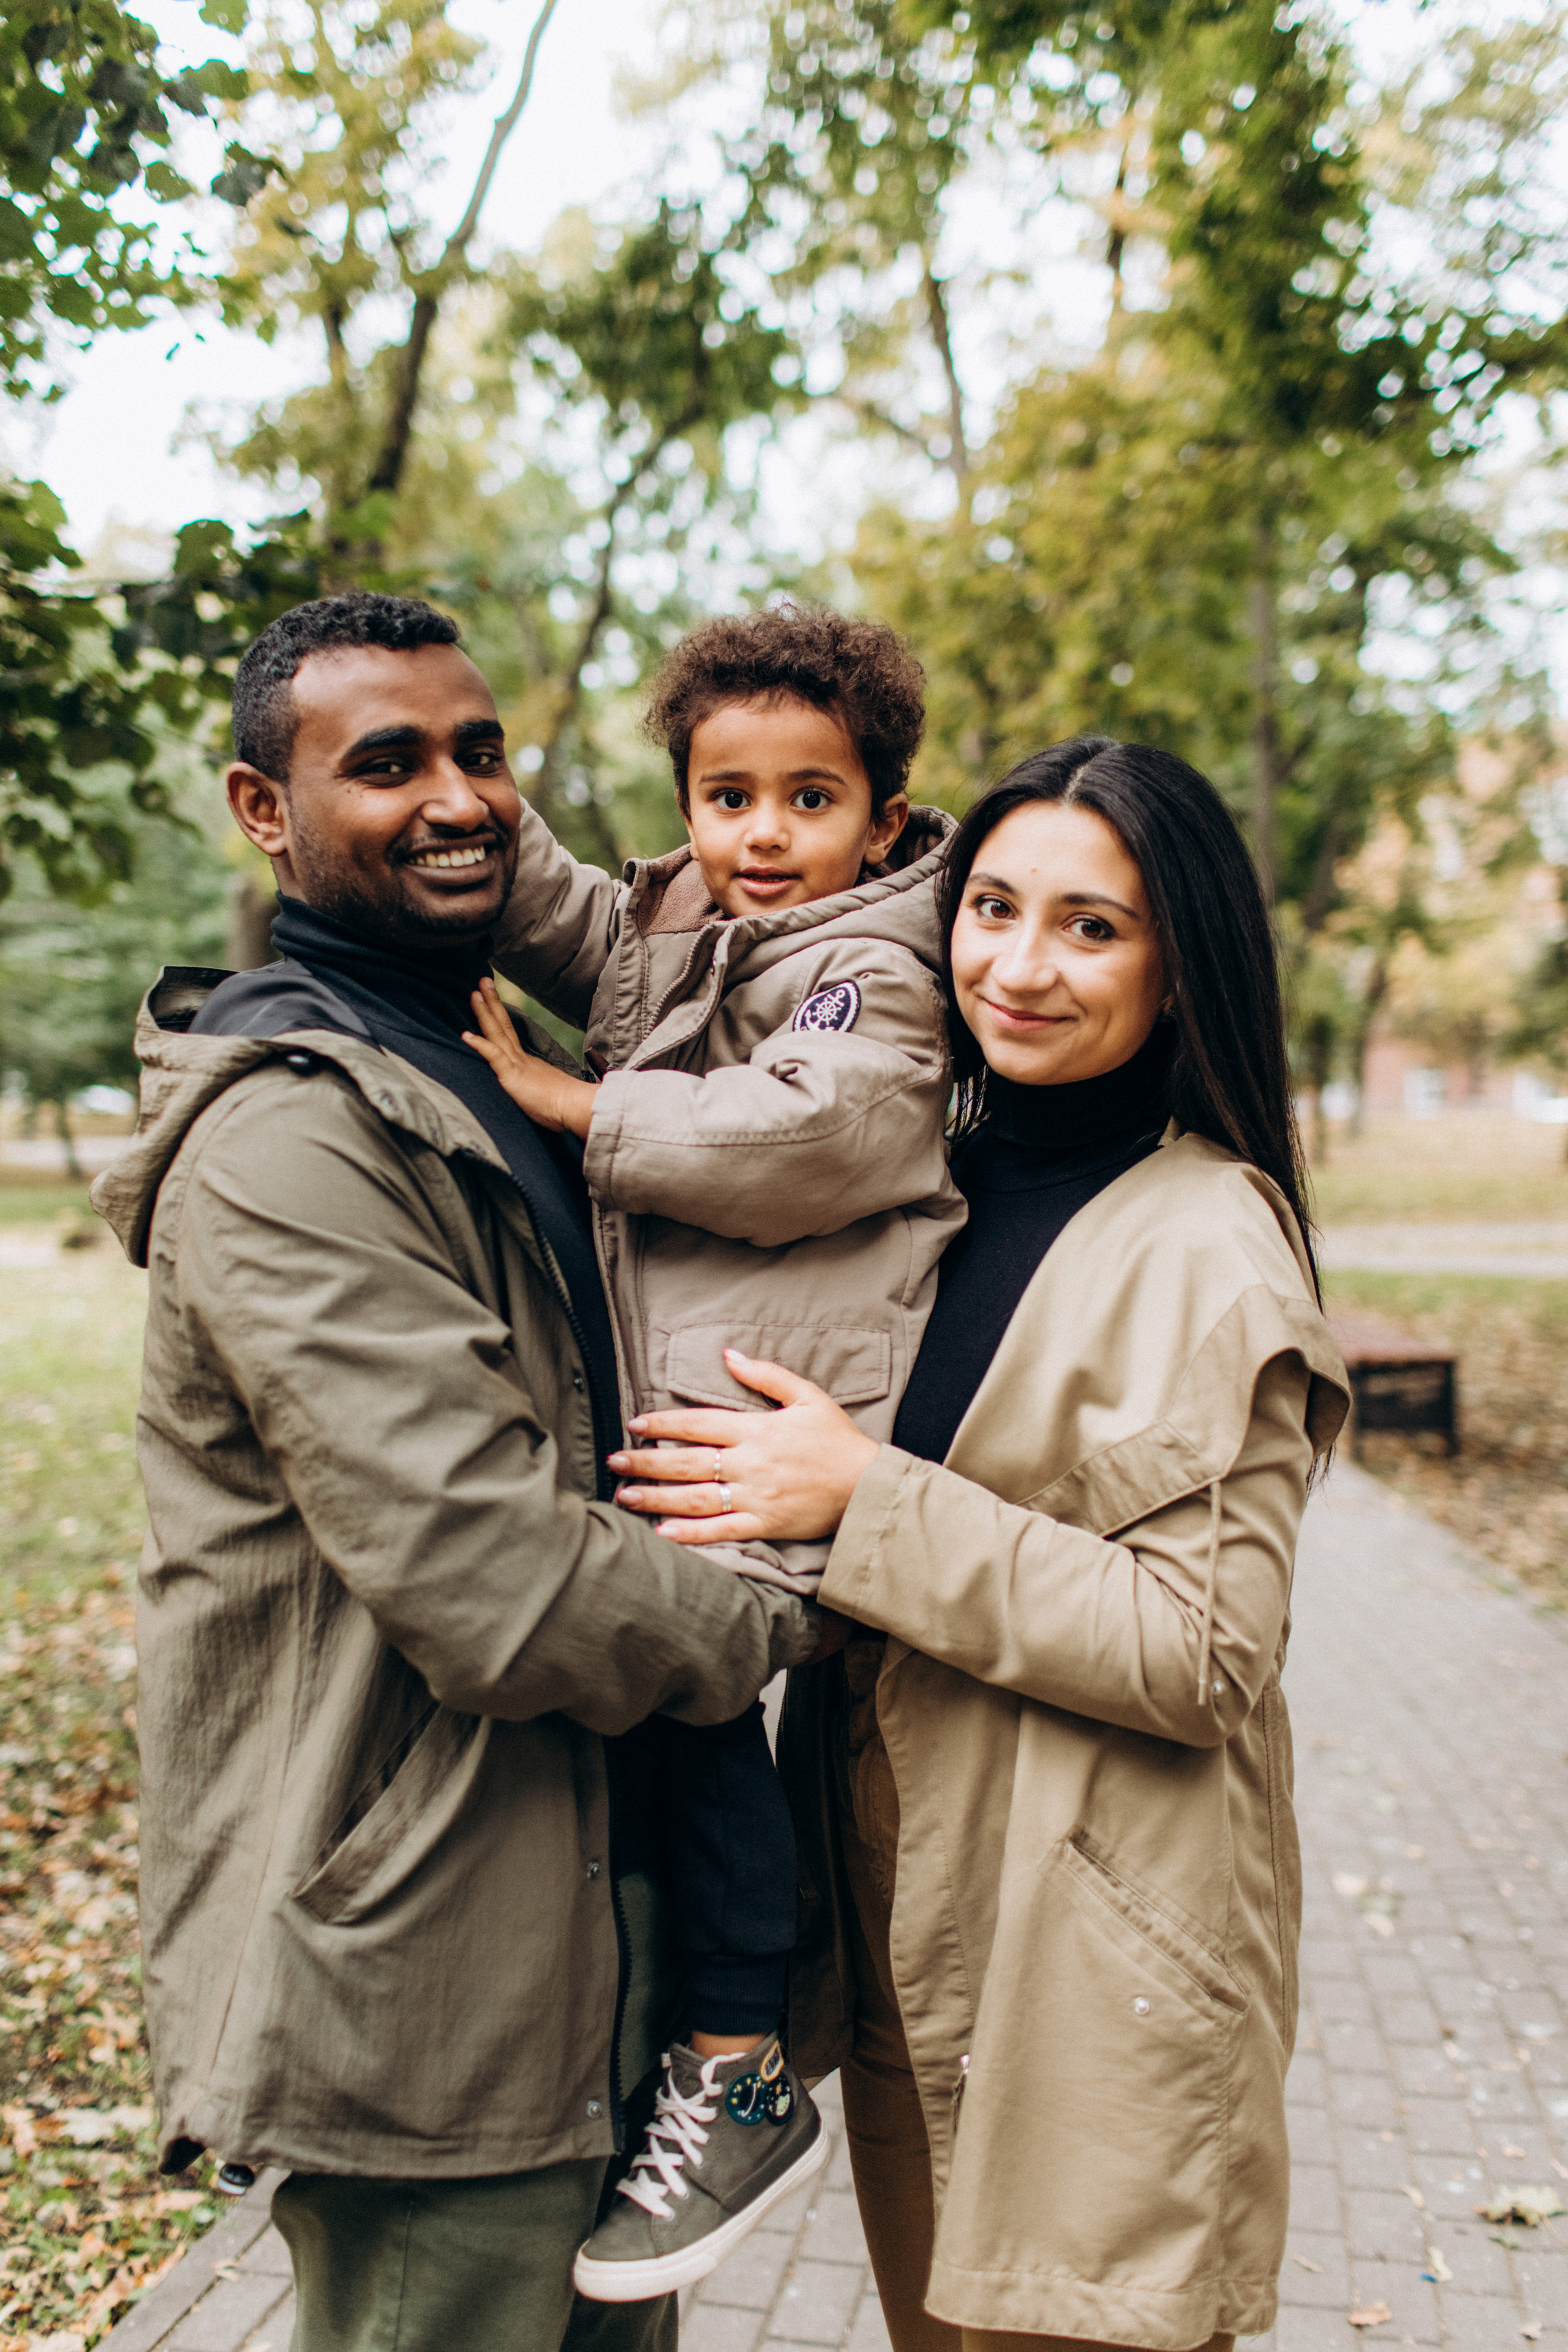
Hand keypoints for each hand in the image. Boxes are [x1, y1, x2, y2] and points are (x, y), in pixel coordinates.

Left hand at [464, 977, 597, 1138]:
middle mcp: (522, 1058)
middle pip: (504, 1025)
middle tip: (483, 981)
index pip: (510, 1035)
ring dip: (484, 1012)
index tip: (491, 1000)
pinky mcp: (513, 1076)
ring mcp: (517, 1065)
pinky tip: (465, 1034)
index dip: (499, 1016)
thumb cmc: (568, 1106)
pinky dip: (479, 1044)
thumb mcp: (550, 1094)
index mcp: (529, 1062)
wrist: (577, 1107)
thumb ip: (542, 1089)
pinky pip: (493, 1056)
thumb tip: (544, 1092)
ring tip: (474, 993)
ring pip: (497, 1032)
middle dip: (492, 1002)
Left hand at [608, 1351, 879, 1545]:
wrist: (867, 1485)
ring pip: (696, 1497)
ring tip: (625, 1496)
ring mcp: (756, 1496)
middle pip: (687, 1461)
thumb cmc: (838, 1439)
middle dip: (646, 1461)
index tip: (635, 1424)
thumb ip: (766, 1375)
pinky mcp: (765, 1524)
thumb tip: (729, 1355)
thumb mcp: (807, 1396)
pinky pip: (722, 1531)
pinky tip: (663, 1534)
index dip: (663, 1423)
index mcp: (757, 1429)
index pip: (698, 1423)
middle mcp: (750, 1463)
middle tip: (615, 1461)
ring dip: (657, 1497)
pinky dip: (692, 1533)